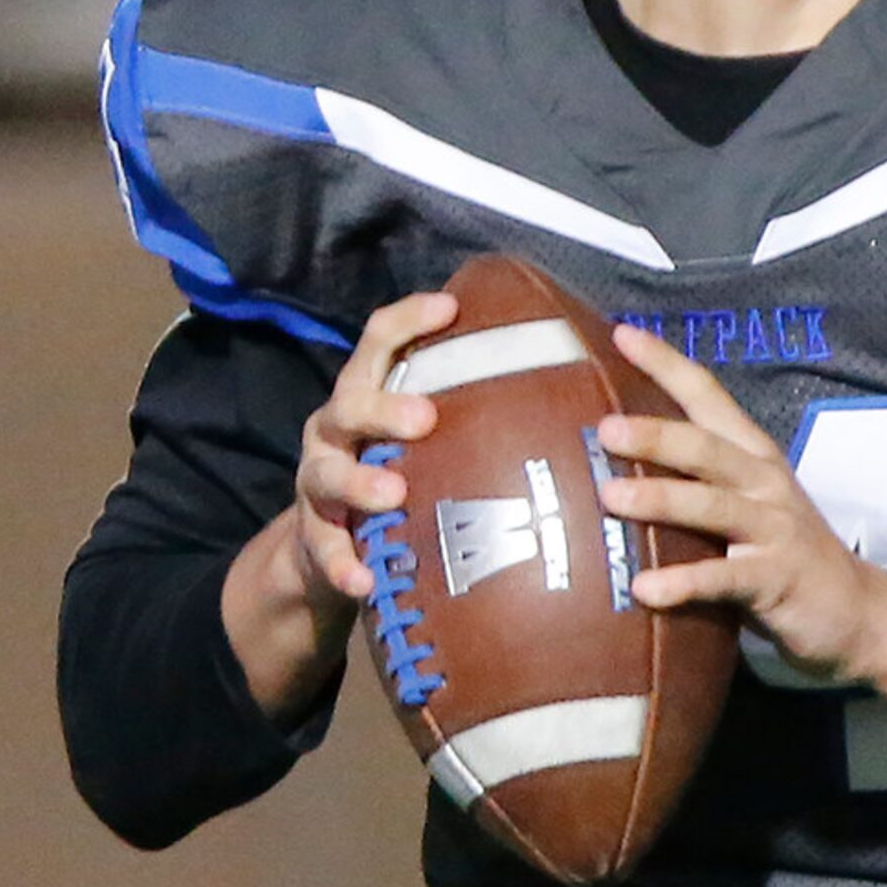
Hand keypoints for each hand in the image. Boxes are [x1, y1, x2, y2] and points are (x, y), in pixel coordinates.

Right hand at [291, 290, 455, 608]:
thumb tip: (573, 377)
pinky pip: (323, 548)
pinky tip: (364, 580)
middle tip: (425, 418)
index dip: (410, 319)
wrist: (327, 545)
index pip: (380, 339)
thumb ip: (468, 407)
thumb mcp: (422, 433)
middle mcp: (336, 426)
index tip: (451, 307)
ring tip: (393, 494)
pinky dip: (341, 563)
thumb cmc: (398, 468)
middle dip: (385, 407)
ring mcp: (319, 479)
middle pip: (351, 402)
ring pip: (328, 473)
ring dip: (360, 483)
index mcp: (367, 389)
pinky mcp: (312, 534)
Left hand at [596, 322, 882, 684]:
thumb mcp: (746, 504)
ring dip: (661, 499)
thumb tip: (610, 466)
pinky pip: (724, 579)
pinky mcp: (777, 579)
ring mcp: (773, 529)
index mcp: (752, 454)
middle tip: (606, 428)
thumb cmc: (783, 552)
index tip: (622, 333)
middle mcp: (763, 481)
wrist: (857, 610)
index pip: (707, 395)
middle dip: (656, 434)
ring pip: (712, 505)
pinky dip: (684, 583)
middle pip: (706, 448)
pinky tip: (646, 588)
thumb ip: (694, 483)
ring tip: (610, 499)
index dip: (667, 363)